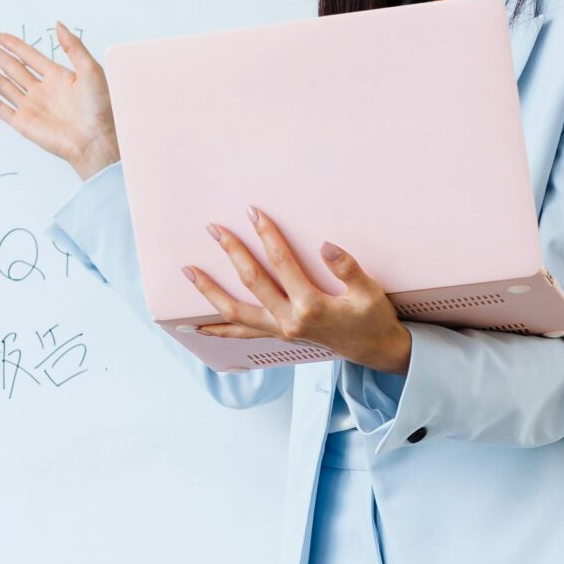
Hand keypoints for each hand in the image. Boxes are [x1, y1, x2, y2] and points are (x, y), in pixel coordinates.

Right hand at [0, 23, 119, 180]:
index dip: (14, 45)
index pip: (30, 56)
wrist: (95, 140)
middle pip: (11, 66)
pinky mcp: (23, 123)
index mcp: (58, 77)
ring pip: (1, 83)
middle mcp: (42, 91)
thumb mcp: (91, 69)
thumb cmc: (100, 109)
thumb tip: (58, 24)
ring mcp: (31, 107)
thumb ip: (73, 46)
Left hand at [186, 208, 413, 376]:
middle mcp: (290, 320)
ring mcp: (281, 331)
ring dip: (210, 292)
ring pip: (236, 313)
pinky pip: (241, 334)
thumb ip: (347, 268)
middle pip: (251, 283)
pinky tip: (195, 324)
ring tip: (189, 272)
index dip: (267, 236)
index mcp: (311, 306)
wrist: (374, 350)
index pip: (282, 263)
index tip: (254, 213)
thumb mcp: (369, 291)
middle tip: (214, 229)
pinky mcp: (279, 336)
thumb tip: (325, 245)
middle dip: (232, 253)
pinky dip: (218, 328)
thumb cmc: (372, 317)